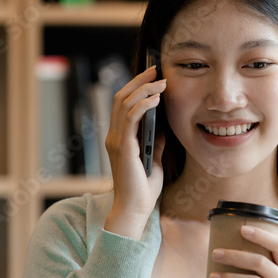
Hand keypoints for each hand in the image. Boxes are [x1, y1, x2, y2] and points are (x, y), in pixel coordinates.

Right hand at [104, 66, 166, 238]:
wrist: (136, 208)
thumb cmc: (144, 187)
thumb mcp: (154, 158)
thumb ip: (155, 140)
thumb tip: (162, 123)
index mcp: (120, 138)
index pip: (123, 104)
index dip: (136, 86)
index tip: (152, 74)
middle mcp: (114, 136)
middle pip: (122, 97)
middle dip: (139, 80)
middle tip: (156, 68)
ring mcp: (117, 141)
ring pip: (125, 103)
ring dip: (144, 89)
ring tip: (161, 82)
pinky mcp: (124, 147)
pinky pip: (130, 118)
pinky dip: (143, 104)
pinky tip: (155, 99)